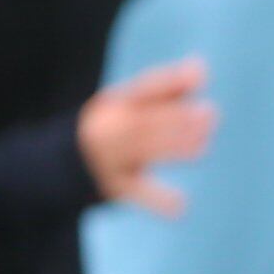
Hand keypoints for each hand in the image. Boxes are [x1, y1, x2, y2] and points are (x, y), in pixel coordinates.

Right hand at [80, 57, 214, 215]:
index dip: (170, 83)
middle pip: (144, 121)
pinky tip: (181, 206)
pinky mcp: (114, 186)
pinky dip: (158, 201)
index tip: (200, 77)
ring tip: (201, 147)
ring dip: (172, 149)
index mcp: (115, 104)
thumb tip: (201, 67)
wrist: (64, 164)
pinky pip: (137, 194)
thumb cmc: (116, 128)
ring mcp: (109, 158)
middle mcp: (109, 128)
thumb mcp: (133, 106)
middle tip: (210, 115)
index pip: (143, 90)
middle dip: (176, 118)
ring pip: (142, 151)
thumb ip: (168, 90)